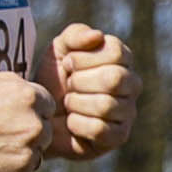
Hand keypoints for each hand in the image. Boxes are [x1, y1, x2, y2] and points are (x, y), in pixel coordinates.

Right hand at [0, 71, 54, 171]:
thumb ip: (12, 85)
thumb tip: (29, 91)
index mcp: (27, 98)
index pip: (47, 106)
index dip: (31, 111)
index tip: (15, 117)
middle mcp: (33, 127)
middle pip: (44, 133)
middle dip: (27, 135)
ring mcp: (26, 157)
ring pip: (34, 158)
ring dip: (18, 157)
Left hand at [43, 23, 136, 160]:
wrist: (40, 111)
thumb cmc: (53, 78)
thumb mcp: (59, 49)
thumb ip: (76, 35)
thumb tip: (97, 36)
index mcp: (122, 59)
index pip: (116, 53)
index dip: (85, 58)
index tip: (68, 64)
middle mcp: (131, 84)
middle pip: (115, 79)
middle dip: (80, 82)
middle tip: (68, 85)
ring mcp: (128, 111)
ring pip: (106, 105)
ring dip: (76, 103)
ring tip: (68, 103)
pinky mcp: (119, 136)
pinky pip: (100, 129)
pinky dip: (77, 125)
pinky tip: (71, 122)